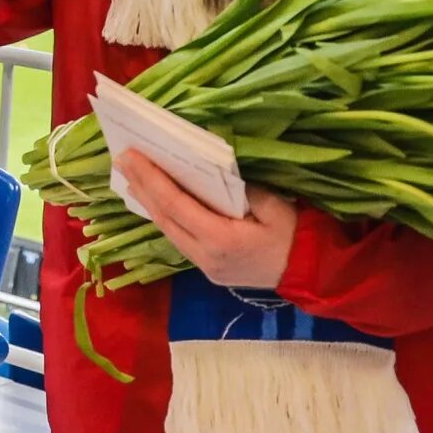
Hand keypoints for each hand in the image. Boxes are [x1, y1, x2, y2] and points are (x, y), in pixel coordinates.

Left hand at [113, 149, 298, 290]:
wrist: (310, 275)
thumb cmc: (296, 237)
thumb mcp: (276, 207)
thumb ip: (244, 190)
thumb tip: (215, 172)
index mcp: (221, 240)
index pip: (176, 205)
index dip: (151, 179)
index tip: (131, 157)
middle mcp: (205, 256)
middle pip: (164, 218)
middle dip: (142, 187)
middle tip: (121, 160)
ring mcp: (204, 267)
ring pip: (167, 231)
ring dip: (148, 203)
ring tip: (132, 178)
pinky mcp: (208, 270)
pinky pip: (178, 239)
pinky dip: (164, 218)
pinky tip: (155, 202)